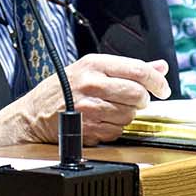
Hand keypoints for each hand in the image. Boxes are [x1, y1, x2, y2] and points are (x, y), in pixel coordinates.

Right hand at [0, 54, 168, 147]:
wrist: (32, 114)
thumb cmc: (61, 90)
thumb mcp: (90, 69)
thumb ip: (126, 68)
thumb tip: (160, 67)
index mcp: (93, 64)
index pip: (137, 69)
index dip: (156, 81)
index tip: (163, 89)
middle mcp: (91, 83)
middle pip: (137, 94)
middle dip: (142, 101)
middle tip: (137, 101)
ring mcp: (89, 107)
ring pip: (129, 115)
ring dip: (127, 116)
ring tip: (112, 110)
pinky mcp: (88, 128)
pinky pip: (117, 131)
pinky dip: (114, 129)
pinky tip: (101, 121)